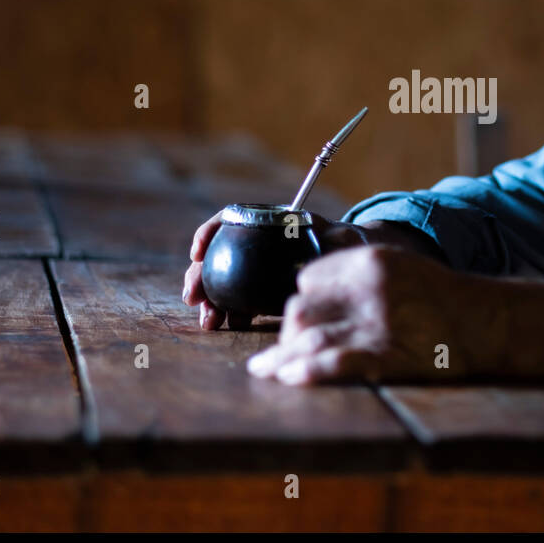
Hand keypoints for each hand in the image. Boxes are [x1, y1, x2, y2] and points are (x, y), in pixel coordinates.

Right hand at [182, 211, 403, 329]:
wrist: (349, 268)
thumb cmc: (347, 246)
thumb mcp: (345, 239)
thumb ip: (340, 238)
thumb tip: (336, 239)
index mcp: (270, 221)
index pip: (231, 218)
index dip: (210, 231)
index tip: (198, 252)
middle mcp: (256, 242)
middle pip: (218, 253)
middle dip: (199, 275)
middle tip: (194, 298)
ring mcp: (255, 267)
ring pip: (221, 280)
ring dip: (209, 300)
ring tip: (209, 321)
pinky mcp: (259, 291)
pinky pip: (236, 300)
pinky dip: (227, 311)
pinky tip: (225, 324)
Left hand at [246, 244, 483, 383]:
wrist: (489, 322)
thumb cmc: (444, 297)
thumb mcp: (401, 267)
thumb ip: (359, 275)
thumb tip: (308, 289)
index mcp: (371, 263)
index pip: (310, 278)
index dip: (300, 300)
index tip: (298, 318)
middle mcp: (370, 290)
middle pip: (301, 309)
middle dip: (285, 333)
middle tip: (279, 352)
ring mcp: (379, 325)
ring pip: (309, 338)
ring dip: (280, 358)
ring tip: (265, 371)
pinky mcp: (389, 357)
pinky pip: (336, 364)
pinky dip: (307, 371)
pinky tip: (290, 378)